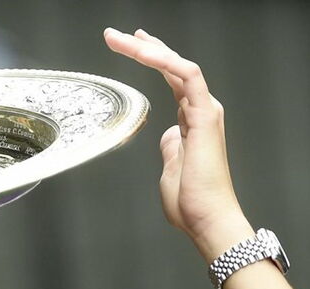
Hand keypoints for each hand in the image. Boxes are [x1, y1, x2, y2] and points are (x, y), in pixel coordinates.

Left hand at [104, 28, 252, 257]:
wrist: (206, 218)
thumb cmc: (190, 201)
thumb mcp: (171, 168)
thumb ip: (170, 148)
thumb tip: (168, 135)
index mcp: (192, 120)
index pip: (172, 79)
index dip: (154, 58)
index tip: (134, 44)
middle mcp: (201, 110)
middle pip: (172, 67)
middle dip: (144, 47)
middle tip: (116, 35)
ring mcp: (204, 111)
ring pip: (178, 66)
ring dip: (149, 50)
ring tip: (122, 38)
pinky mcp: (204, 116)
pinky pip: (188, 76)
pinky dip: (167, 61)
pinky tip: (147, 52)